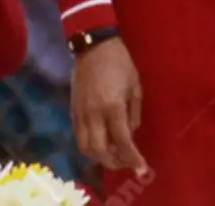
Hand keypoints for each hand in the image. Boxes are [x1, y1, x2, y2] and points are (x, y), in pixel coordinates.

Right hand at [72, 38, 147, 174]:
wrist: (93, 46)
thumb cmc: (120, 62)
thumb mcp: (135, 85)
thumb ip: (134, 112)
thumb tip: (130, 133)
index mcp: (113, 106)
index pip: (123, 141)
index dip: (132, 158)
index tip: (141, 168)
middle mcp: (94, 114)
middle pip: (101, 151)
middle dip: (115, 162)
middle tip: (127, 163)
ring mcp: (80, 114)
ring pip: (85, 148)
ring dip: (100, 158)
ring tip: (114, 156)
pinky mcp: (72, 111)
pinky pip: (79, 137)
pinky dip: (89, 147)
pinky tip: (100, 145)